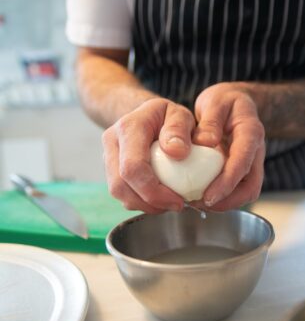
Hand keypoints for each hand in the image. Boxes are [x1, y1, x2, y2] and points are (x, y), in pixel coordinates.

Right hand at [102, 98, 194, 212]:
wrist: (148, 115)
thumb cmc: (166, 116)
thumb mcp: (180, 115)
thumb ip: (179, 129)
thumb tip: (176, 152)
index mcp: (129, 127)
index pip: (133, 167)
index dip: (153, 191)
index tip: (178, 200)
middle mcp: (112, 142)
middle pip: (120, 185)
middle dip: (149, 203)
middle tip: (176, 205)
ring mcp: (108, 157)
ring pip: (119, 193)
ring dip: (145, 205)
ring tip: (169, 203)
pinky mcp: (111, 170)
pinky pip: (122, 193)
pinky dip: (141, 202)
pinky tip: (159, 199)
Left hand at [192, 82, 265, 210]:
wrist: (237, 103)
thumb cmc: (226, 101)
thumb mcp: (216, 101)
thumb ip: (211, 121)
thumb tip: (205, 143)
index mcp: (251, 133)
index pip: (243, 162)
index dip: (227, 182)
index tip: (208, 196)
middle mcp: (255, 152)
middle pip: (250, 187)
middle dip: (227, 201)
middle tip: (200, 205)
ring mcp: (251, 163)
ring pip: (245, 192)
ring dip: (224, 203)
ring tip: (198, 204)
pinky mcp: (243, 170)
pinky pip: (236, 190)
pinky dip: (221, 197)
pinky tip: (201, 196)